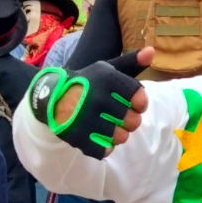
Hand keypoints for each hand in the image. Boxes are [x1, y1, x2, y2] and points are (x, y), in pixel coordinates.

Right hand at [31, 48, 151, 158]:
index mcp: (107, 79)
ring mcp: (85, 118)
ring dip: (117, 135)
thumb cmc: (87, 83)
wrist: (50, 95)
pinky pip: (104, 150)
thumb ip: (131, 62)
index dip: (140, 104)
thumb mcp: (107, 69)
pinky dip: (103, 147)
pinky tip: (96, 135)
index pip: (140, 98)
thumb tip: (151, 52)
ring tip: (107, 126)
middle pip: (134, 121)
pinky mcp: (76, 136)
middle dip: (129, 121)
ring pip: (121, 138)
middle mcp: (96, 97)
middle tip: (117, 116)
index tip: (132, 103)